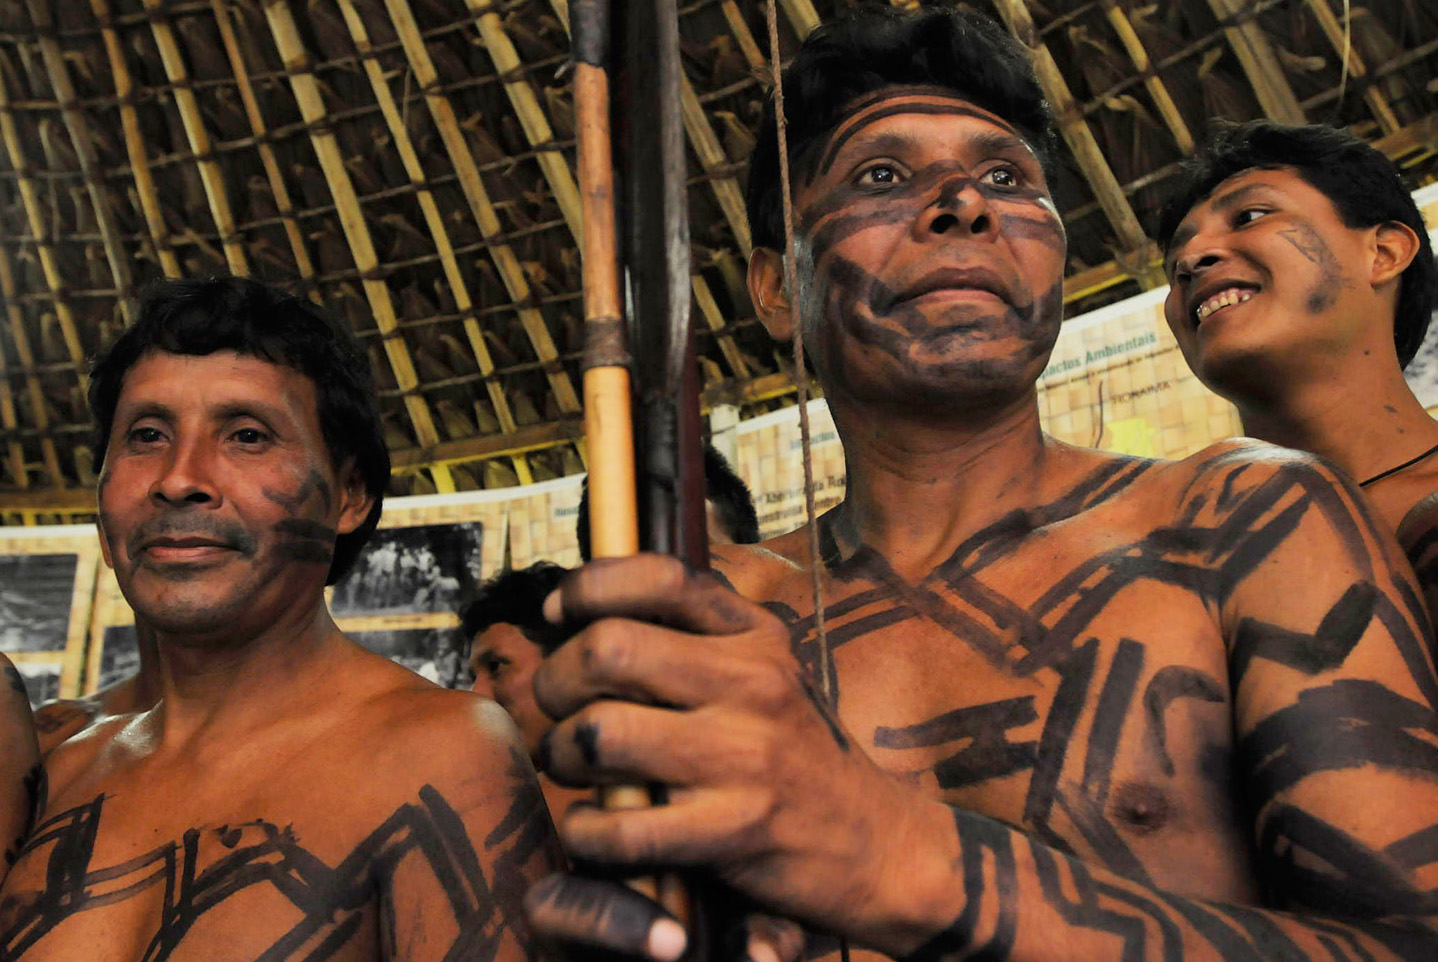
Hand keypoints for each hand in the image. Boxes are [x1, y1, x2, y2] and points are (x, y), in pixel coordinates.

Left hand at [529, 555, 956, 951]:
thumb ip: (695, 637)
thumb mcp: (766, 671)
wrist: (877, 842)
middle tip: (556, 707)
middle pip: (609, 649)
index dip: (591, 586)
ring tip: (571, 765)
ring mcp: (746, 755)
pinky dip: (587, 832)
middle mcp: (753, 682)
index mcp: (756, 635)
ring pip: (603, 732)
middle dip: (556, 680)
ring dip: (563, 753)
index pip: (662, 577)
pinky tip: (594, 829)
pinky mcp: (735, 829)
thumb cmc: (795, 751)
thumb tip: (588, 609)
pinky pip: (623, 826)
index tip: (557, 613)